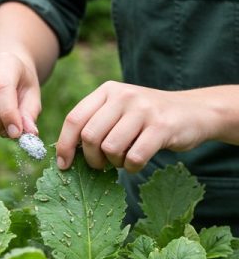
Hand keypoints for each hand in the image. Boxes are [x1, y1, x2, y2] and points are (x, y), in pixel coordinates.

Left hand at [57, 81, 213, 172]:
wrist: (194, 111)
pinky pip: (134, 157)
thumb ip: (95, 123)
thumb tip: (66, 152)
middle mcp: (123, 96)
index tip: (63, 164)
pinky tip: (136, 163)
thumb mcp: (119, 110)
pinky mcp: (162, 127)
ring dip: (113, 163)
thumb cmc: (147, 118)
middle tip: (100, 165)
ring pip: (110, 148)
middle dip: (91, 158)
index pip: (74, 118)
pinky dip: (131, 167)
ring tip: (122, 160)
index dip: (65, 144)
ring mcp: (143, 110)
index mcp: (107, 91)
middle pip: (89, 136)